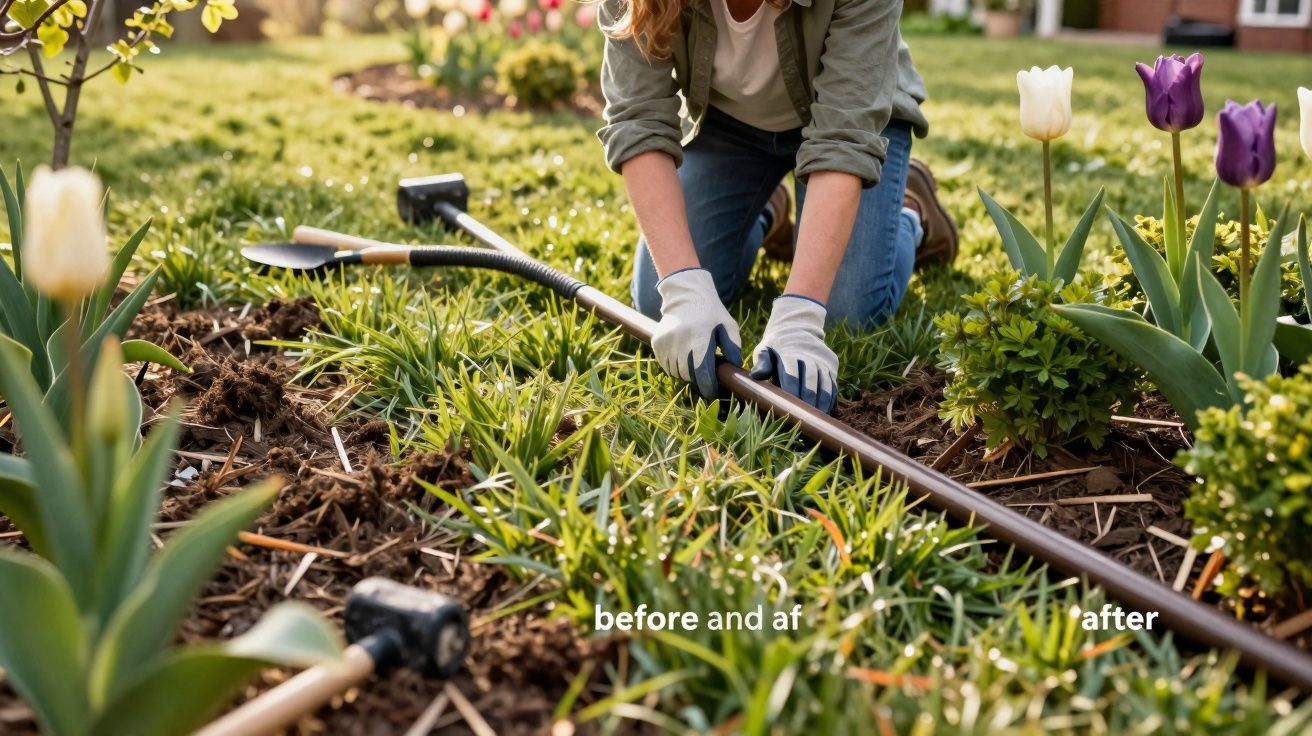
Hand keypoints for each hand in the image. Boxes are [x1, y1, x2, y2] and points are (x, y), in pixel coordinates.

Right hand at [651, 268, 742, 398]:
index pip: (702, 372)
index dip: (708, 386)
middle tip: (705, 373)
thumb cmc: (711, 312)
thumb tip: (734, 368)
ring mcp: (666, 341)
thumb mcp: (728, 326)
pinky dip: (674, 365)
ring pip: (675, 372)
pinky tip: (682, 355)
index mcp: (699, 336)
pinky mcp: (657, 342)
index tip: (713, 391)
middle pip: (688, 375)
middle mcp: (680, 340)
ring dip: (685, 372)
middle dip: (697, 378)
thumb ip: (733, 348)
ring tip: (693, 360)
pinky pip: (666, 365)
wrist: (686, 294)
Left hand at [750, 295, 838, 412]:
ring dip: (821, 404)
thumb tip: (756, 375)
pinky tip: (824, 414)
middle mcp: (809, 357)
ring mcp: (822, 363)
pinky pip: (833, 386)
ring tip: (815, 421)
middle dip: (807, 401)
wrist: (798, 329)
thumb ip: (762, 362)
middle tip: (802, 420)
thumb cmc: (776, 347)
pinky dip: (830, 401)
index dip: (791, 392)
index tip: (788, 408)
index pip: (791, 375)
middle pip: (811, 382)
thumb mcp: (765, 349)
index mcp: (789, 354)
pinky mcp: (832, 368)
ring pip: (825, 385)